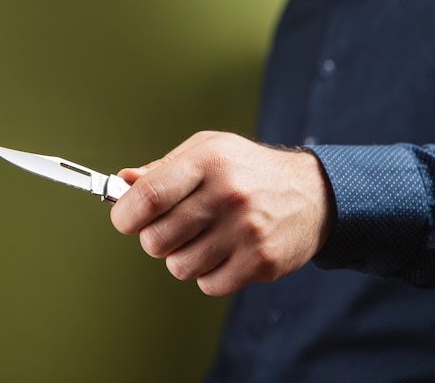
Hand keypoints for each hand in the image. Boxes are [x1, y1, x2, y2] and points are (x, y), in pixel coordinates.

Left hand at [110, 131, 334, 295]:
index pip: (149, 197)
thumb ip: (163, 168)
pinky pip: (207, 284)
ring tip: (204, 237)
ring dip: (182, 257)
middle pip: (156, 240)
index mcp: (208, 162)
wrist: (312, 194)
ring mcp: (246, 231)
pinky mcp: (261, 262)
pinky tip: (224, 251)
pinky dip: (208, 273)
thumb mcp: (207, 150)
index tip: (125, 219)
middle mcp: (227, 195)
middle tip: (174, 227)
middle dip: (155, 238)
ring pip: (179, 267)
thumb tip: (123, 183)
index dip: (125, 214)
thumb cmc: (248, 170)